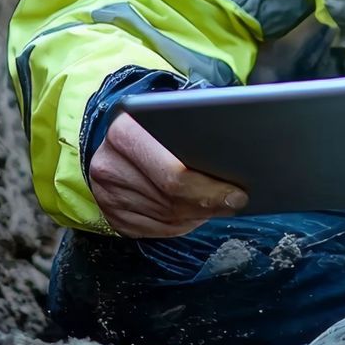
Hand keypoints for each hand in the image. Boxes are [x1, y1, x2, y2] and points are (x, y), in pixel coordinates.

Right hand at [88, 111, 247, 236]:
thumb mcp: (167, 114)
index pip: (173, 174)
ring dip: (198, 216)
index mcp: (124, 133)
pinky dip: (181, 225)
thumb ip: (193, 131)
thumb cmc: (150, 125)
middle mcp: (109, 166)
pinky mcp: (112, 216)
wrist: (108, 138)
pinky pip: (156, 230)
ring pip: (167, 219)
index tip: (237, 193)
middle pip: (171, 200)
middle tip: (236, 202)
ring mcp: (107, 196)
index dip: (209, 189)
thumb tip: (232, 162)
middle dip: (209, 203)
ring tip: (220, 205)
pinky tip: (197, 214)